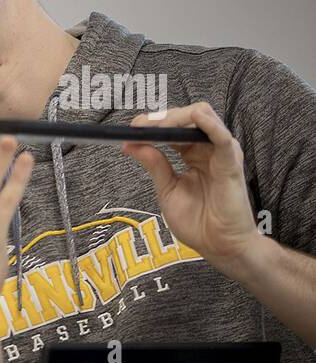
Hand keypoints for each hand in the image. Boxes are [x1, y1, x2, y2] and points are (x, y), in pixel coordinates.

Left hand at [124, 102, 258, 273]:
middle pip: (187, 117)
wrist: (217, 246)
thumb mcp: (167, 189)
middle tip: (139, 127)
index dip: (152, 122)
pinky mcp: (231, 164)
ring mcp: (221, 154)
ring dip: (177, 118)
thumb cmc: (197, 221)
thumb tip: (131, 144)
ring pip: (204, 118)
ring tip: (157, 127)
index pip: (174, 126)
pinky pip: (223, 138)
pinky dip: (210, 125)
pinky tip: (197, 118)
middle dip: (161, 118)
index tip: (131, 128)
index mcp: (192, 153)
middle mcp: (208, 149)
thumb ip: (154, 164)